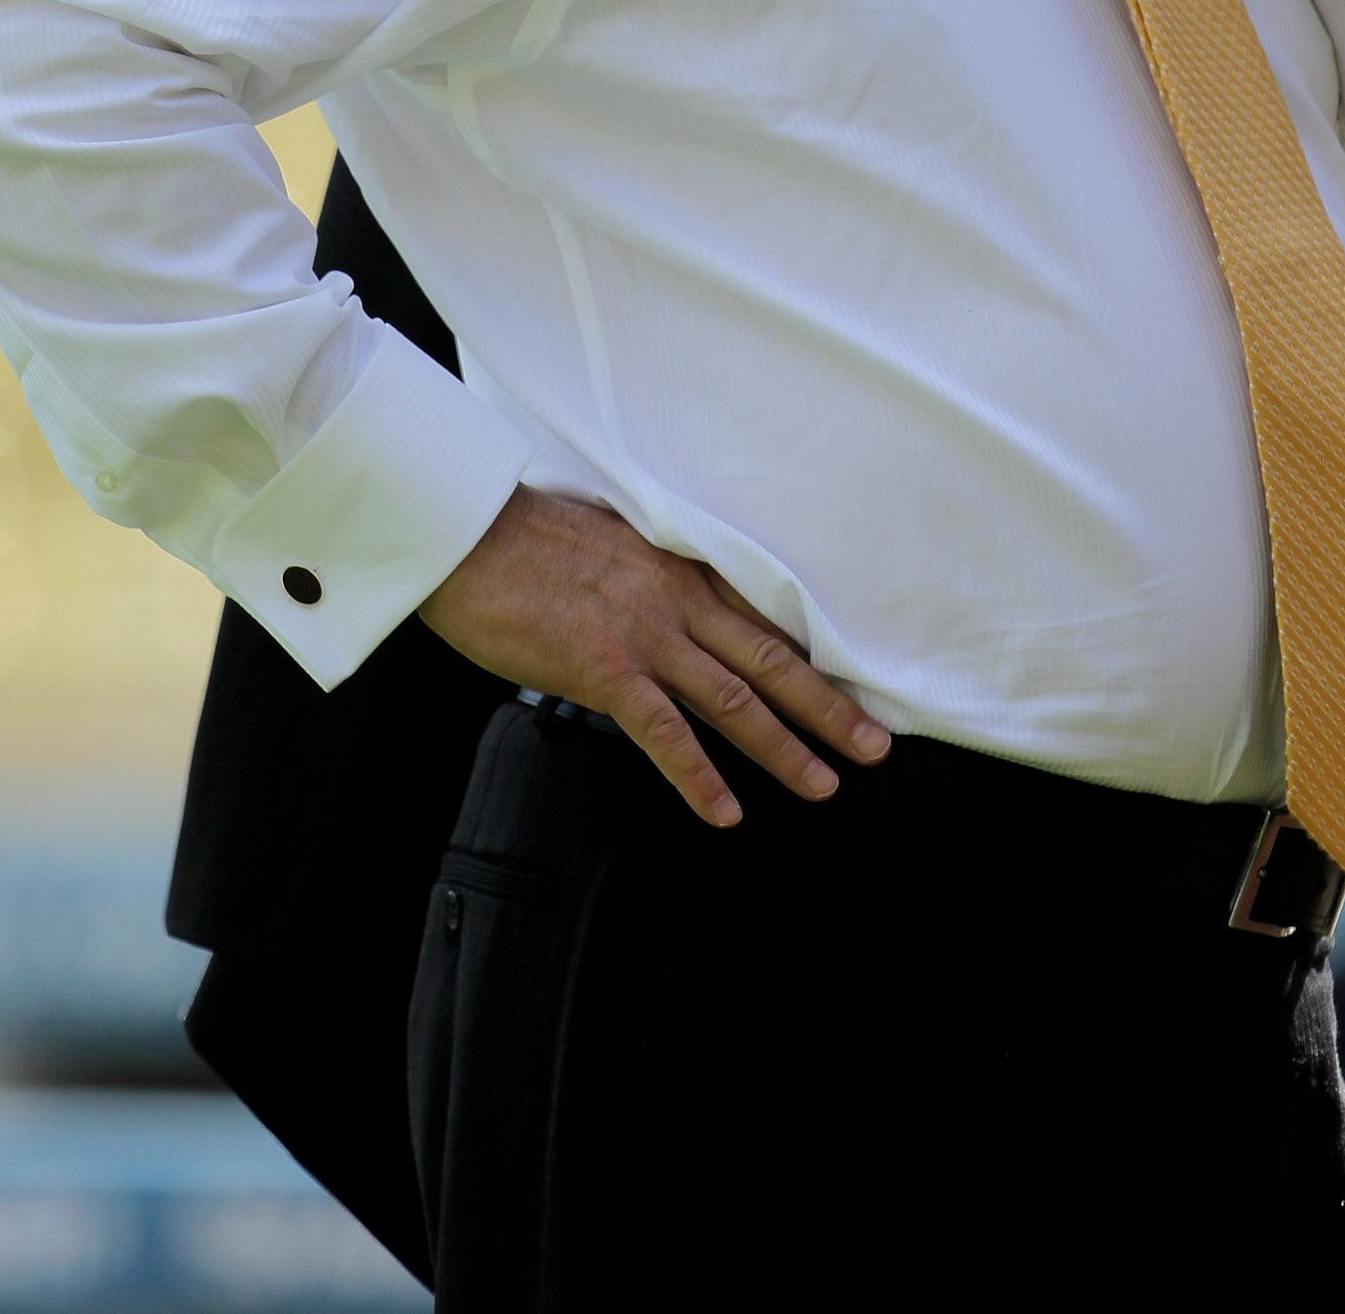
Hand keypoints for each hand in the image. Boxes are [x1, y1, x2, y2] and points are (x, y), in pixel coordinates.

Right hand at [419, 486, 890, 826]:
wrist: (468, 531)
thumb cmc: (524, 539)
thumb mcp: (608, 547)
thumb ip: (646, 581)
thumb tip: (661, 612)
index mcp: (678, 567)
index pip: (760, 617)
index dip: (810, 655)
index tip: (852, 684)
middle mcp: (676, 599)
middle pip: (769, 658)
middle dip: (826, 705)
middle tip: (875, 746)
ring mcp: (644, 634)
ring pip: (734, 697)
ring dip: (784, 745)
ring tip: (825, 784)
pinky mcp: (604, 667)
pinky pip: (664, 732)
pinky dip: (699, 776)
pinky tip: (725, 813)